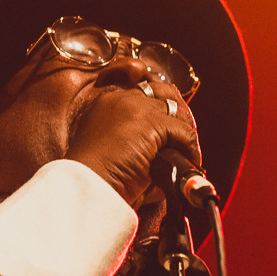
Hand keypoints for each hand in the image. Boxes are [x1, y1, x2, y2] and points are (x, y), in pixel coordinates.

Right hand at [65, 81, 200, 205]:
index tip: (171, 126)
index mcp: (106, 103)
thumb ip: (129, 139)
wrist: (86, 186)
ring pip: (177, 112)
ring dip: (185, 133)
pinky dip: (190, 149)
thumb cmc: (94, 178)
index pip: (143, 90)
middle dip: (178, 114)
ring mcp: (136, 109)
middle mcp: (121, 99)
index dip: (161, 106)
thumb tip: (164, 149)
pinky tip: (188, 163)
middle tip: (184, 138)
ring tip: (187, 153)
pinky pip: (184, 133)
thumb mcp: (107, 149)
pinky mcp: (151, 124)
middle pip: (164, 93)